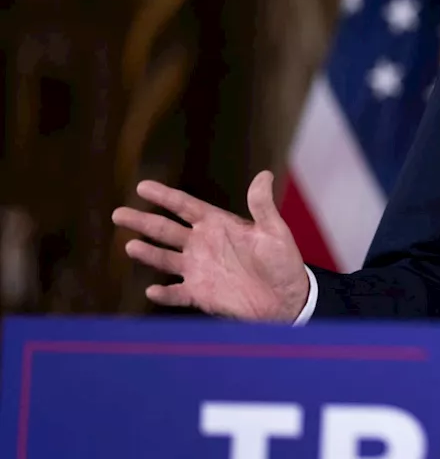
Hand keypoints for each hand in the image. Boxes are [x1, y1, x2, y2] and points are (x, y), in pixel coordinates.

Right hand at [112, 170, 309, 322]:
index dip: (164, 196)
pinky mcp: (201, 294)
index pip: (185, 206)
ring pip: (165, 259)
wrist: (287, 299)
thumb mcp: (274, 231)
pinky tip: (152, 291)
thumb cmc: (283, 261)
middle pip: (166, 230)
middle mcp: (203, 245)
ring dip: (148, 254)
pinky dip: (164, 294)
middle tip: (118, 213)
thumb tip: (265, 175)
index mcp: (218, 224)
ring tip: (130, 246)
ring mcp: (199, 270)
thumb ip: (262, 206)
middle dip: (142, 222)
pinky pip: (176, 294)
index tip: (142, 186)